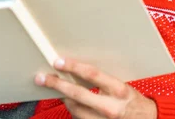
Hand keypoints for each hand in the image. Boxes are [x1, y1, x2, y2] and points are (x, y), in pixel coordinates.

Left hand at [35, 58, 156, 118]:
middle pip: (77, 94)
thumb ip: (103, 80)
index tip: (58, 61)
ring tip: (55, 88)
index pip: (92, 75)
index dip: (73, 67)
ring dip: (64, 98)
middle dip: (57, 85)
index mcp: (118, 90)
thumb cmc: (132, 99)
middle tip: (42, 78)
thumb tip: (78, 70)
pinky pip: (79, 118)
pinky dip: (73, 109)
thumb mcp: (121, 85)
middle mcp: (110, 107)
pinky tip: (70, 101)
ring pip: (75, 108)